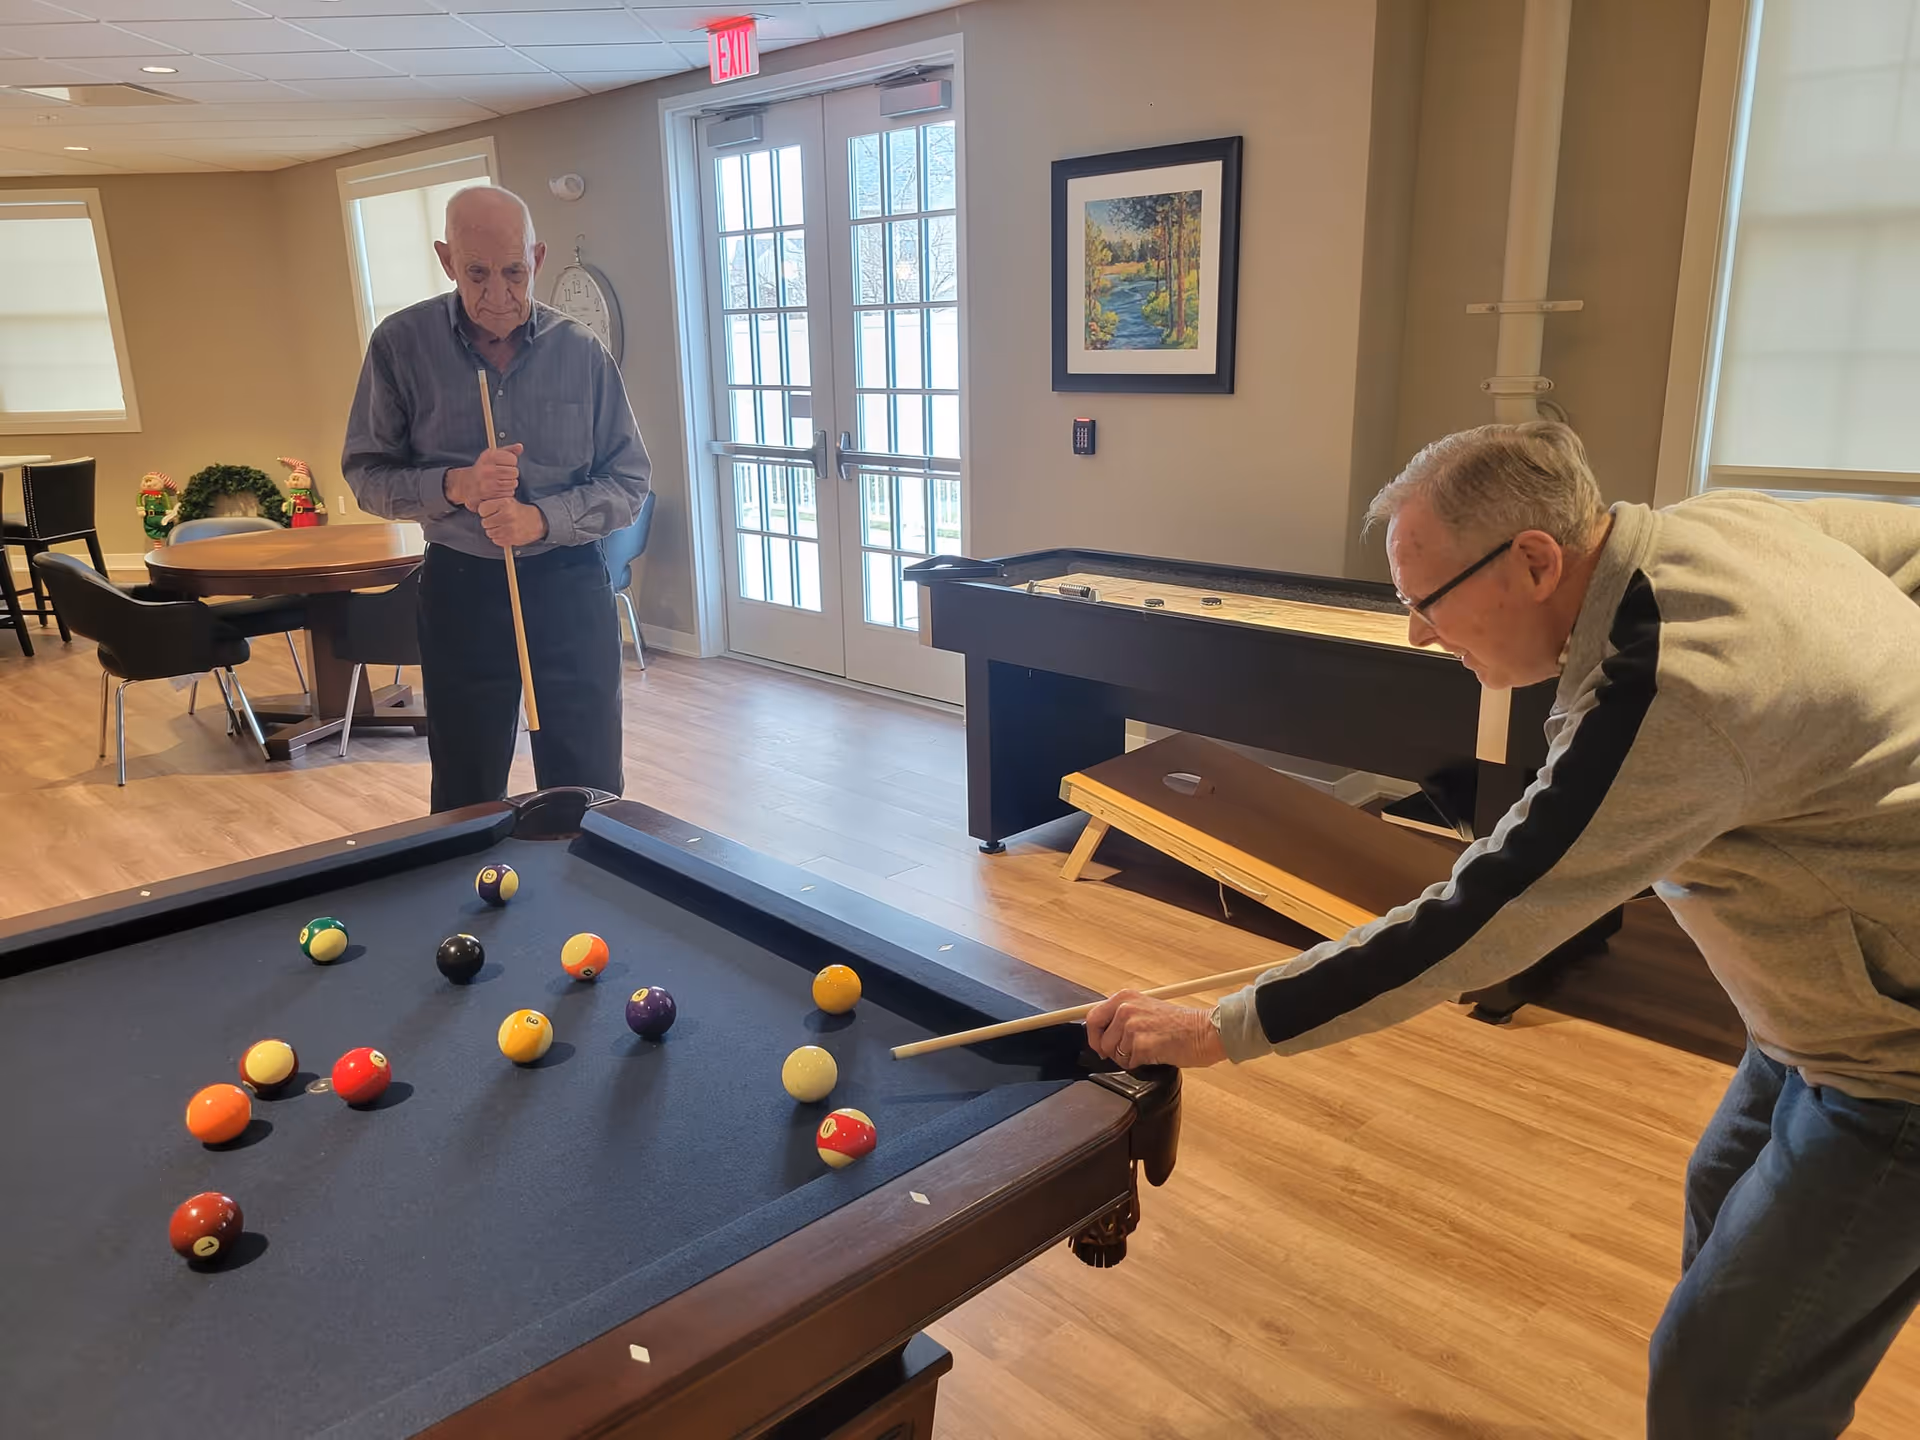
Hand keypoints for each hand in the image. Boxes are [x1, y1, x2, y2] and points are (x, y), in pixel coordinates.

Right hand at [445, 443, 522, 510]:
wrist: (467, 485)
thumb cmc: (483, 469)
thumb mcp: (492, 456)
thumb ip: (508, 451)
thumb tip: (520, 447)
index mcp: (488, 456)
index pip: (512, 458)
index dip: (511, 462)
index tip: (505, 463)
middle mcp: (487, 469)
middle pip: (514, 472)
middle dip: (512, 473)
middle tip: (504, 474)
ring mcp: (488, 483)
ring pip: (513, 483)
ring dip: (510, 484)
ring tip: (501, 481)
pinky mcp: (490, 495)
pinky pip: (509, 493)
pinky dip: (507, 492)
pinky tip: (499, 489)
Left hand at [478, 496, 548, 548]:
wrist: (538, 522)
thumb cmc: (520, 511)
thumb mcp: (509, 501)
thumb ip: (494, 503)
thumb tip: (479, 509)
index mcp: (505, 504)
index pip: (482, 509)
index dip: (485, 511)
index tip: (490, 512)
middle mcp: (507, 516)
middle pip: (484, 522)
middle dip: (489, 522)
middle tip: (497, 520)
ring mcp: (509, 529)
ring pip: (489, 532)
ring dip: (493, 530)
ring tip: (502, 526)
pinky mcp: (511, 540)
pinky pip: (495, 540)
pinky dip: (498, 538)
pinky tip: (506, 532)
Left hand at [1084, 990, 1228, 1069]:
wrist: (1204, 1032)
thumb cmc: (1181, 1024)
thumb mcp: (1146, 1009)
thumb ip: (1123, 1016)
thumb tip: (1101, 1034)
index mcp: (1125, 997)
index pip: (1092, 1017)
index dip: (1093, 1036)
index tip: (1098, 1045)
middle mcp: (1125, 1009)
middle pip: (1100, 1040)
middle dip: (1110, 1051)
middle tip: (1125, 1054)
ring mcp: (1132, 1026)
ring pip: (1115, 1054)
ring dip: (1128, 1058)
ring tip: (1148, 1050)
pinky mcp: (1141, 1044)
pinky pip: (1129, 1063)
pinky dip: (1140, 1064)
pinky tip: (1155, 1055)